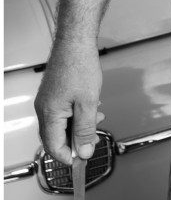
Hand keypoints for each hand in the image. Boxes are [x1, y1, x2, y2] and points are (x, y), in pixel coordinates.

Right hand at [34, 37, 104, 164]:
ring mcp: (47, 100)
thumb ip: (85, 130)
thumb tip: (83, 151)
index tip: (84, 158)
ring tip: (97, 119)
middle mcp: (44, 108)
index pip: (54, 147)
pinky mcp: (53, 93)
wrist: (76, 40)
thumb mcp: (88, 103)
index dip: (69, 156)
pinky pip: (63, 112)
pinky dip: (76, 114)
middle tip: (94, 138)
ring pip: (61, 124)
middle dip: (76, 140)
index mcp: (49, 114)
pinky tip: (90, 108)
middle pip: (56, 137)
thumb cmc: (80, 65)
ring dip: (79, 126)